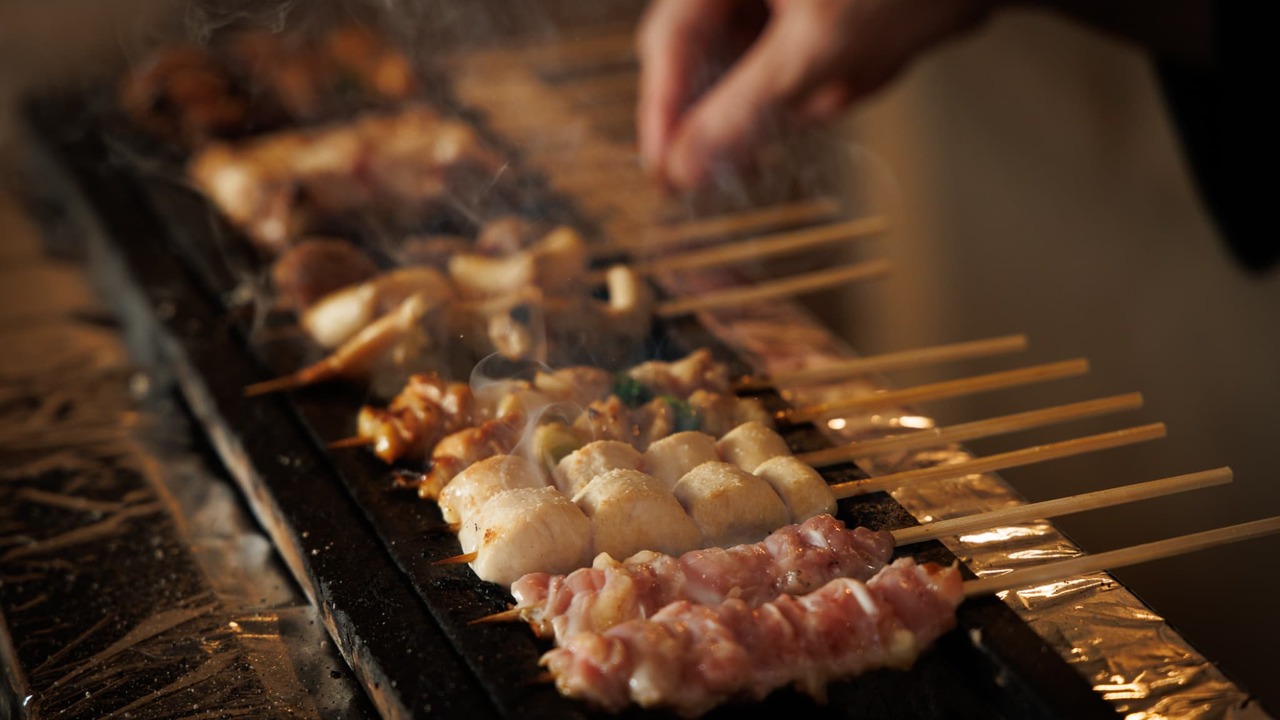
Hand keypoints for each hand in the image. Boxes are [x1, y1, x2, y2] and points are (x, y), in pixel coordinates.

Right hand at [636, 0, 1000, 189]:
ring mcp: (778, 2)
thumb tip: (685, 166)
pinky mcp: (813, 20)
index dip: (662, 114)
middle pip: (706, 59)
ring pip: (757, 74)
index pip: (669, 44)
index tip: (665, 174)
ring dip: (804, 91)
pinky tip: (873, 61)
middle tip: (754, 154)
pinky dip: (833, 84)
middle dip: (747, 103)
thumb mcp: (816, 48)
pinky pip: (803, 73)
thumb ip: (744, 110)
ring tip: (861, 63)